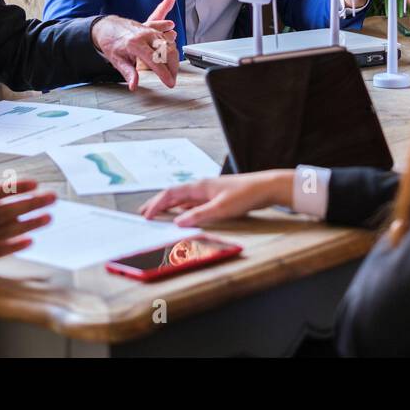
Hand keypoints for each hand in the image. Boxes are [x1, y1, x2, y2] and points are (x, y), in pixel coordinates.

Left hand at [92, 0, 178, 89]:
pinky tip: (172, 61)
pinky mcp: (154, 30)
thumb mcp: (116, 59)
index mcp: (135, 43)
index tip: (169, 83)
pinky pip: (168, 40)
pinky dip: (172, 51)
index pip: (154, 60)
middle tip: (172, 81)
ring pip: (171, 45)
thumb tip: (134, 86)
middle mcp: (146, 35)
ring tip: (172, 73)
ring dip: (174, 60)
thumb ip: (128, 73)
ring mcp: (151, 31)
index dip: (164, 73)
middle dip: (173, 68)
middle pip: (167, 51)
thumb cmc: (111, 42)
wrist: (108, 25)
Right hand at [138, 170, 293, 225]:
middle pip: (173, 194)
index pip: (171, 194)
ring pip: (182, 199)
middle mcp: (201, 187)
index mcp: (199, 186)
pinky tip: (181, 215)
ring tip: (157, 214)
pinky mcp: (216, 197)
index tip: (145, 216)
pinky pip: (192, 203)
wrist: (266, 187)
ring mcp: (208, 191)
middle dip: (157, 203)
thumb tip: (177, 222)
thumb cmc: (245, 194)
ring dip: (169, 206)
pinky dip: (182, 209)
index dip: (156, 204)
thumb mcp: (221, 208)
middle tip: (143, 213)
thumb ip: (199, 215)